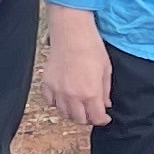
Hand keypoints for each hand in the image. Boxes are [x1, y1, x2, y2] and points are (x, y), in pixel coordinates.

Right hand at [43, 11, 113, 128]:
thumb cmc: (91, 47)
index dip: (102, 120)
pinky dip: (58, 103)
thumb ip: (106, 91)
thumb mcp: (106, 70)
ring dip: (73, 113)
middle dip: (88, 119)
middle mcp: (73, 96)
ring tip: (79, 106)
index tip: (105, 118)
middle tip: (92, 113)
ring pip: (64, 113)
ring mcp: (58, 91)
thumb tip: (105, 104)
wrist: (71, 33)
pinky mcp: (47, 84)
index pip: (96, 118)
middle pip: (79, 119)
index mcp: (90, 93)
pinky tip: (65, 97)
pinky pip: (51, 102)